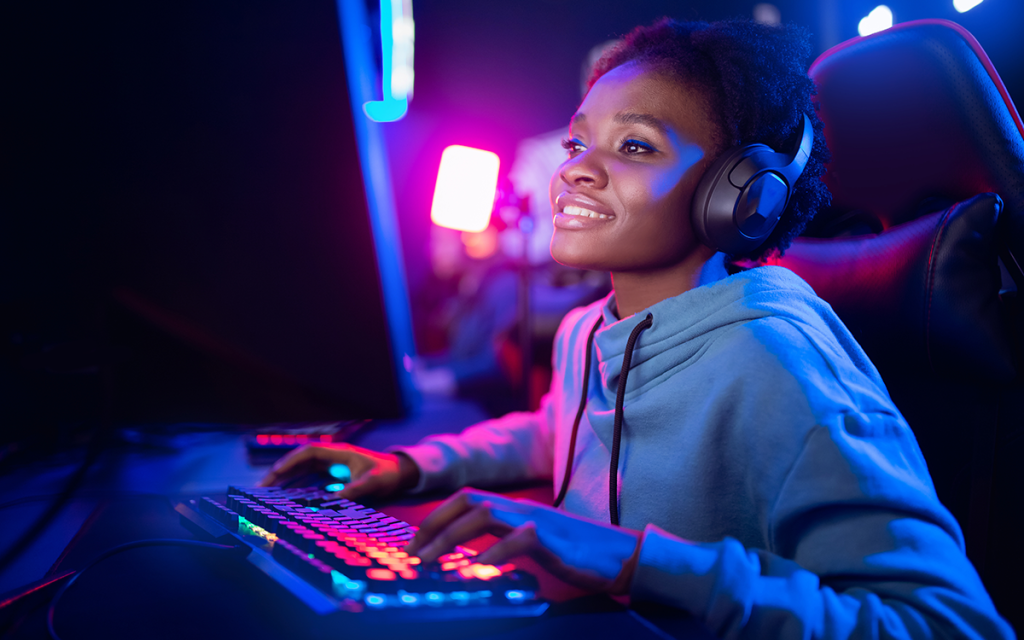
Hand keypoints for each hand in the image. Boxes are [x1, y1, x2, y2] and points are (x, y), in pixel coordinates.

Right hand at [257, 443, 419, 500]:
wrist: (399, 473)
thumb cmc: (387, 473)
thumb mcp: (374, 482)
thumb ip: (356, 490)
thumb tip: (335, 501)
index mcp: (339, 453)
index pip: (309, 452)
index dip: (291, 461)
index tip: (277, 472)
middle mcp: (332, 458)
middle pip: (300, 461)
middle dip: (280, 472)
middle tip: (262, 487)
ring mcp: (331, 467)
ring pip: (302, 470)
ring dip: (285, 480)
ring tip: (266, 493)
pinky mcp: (332, 476)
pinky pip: (309, 479)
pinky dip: (295, 486)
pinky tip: (284, 497)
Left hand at [405, 488, 641, 593]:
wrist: (621, 555)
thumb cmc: (576, 553)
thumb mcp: (533, 541)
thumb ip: (505, 539)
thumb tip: (471, 555)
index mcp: (515, 508)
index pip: (466, 499)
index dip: (436, 517)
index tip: (414, 543)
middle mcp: (521, 508)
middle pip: (468, 501)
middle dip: (434, 525)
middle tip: (413, 555)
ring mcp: (536, 520)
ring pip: (485, 514)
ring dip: (451, 537)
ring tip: (430, 562)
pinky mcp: (552, 540)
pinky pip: (518, 540)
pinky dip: (494, 554)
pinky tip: (479, 571)